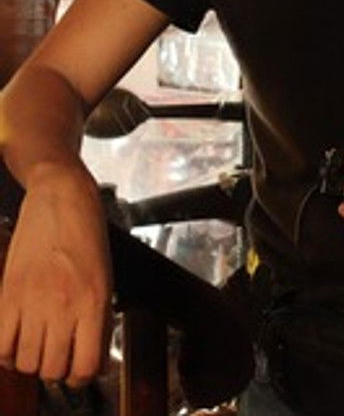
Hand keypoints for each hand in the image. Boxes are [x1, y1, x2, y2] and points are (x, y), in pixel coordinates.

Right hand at [0, 162, 112, 385]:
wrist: (62, 195)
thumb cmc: (87, 233)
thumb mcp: (105, 276)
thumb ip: (100, 319)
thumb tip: (94, 358)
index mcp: (93, 301)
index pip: (86, 366)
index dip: (81, 375)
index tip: (78, 369)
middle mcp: (64, 304)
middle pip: (52, 369)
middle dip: (55, 368)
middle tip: (55, 353)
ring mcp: (34, 300)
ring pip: (26, 362)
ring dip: (30, 360)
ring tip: (35, 343)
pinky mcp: (8, 293)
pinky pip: (1, 344)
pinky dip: (6, 351)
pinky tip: (15, 339)